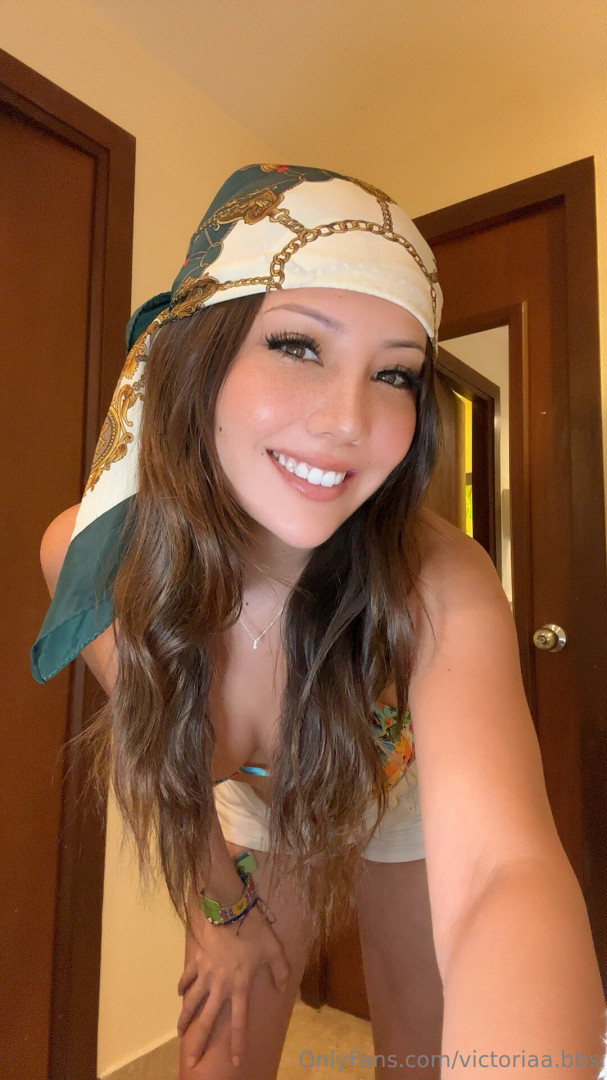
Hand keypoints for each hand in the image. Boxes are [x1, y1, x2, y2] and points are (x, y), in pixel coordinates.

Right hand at [177, 901, 289, 1068]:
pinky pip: (187, 978)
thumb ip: (280, 971)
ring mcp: (205, 975)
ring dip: (185, 1019)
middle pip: (207, 1020)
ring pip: (191, 1003)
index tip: (235, 1061)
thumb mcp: (274, 950)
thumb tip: (282, 988)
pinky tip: (179, 994)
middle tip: (193, 1059)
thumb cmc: (254, 930)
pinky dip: (182, 987)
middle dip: (199, 1042)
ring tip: (180, 1033)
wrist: (230, 909)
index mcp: (240, 987)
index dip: (237, 1043)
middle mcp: (220, 986)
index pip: (239, 1022)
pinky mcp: (197, 961)